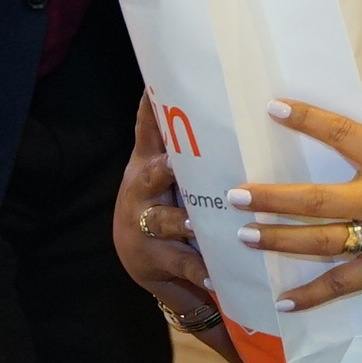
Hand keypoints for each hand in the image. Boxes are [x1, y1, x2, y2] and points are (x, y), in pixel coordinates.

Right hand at [115, 100, 226, 335]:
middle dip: (164, 168)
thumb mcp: (169, 170)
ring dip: (181, 222)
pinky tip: (215, 274)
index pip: (147, 131)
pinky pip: (179, 262)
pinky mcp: (153, 259)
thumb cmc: (166, 201)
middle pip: (150, 175)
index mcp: (148, 164)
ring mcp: (144, 226)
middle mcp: (141, 191)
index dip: (149, 110)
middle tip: (176, 162)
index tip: (153, 88)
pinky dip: (198, 268)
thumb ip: (182, 141)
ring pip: (163, 221)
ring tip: (196, 224)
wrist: (142, 258)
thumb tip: (220, 95)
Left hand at [228, 91, 361, 313]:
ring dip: (279, 239)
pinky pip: (342, 284)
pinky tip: (284, 301)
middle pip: (314, 198)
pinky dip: (312, 295)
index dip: (306, 120)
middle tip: (233, 195)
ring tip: (244, 235)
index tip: (273, 109)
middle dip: (270, 197)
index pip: (341, 135)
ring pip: (319, 241)